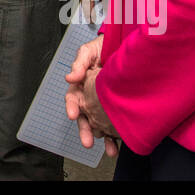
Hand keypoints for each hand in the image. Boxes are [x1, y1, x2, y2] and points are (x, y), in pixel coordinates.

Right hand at [65, 34, 119, 156]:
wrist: (125, 44)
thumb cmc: (103, 46)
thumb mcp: (88, 51)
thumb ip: (79, 63)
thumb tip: (70, 78)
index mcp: (80, 84)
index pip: (73, 98)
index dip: (72, 107)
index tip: (73, 115)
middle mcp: (90, 96)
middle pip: (85, 117)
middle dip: (85, 130)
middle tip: (87, 141)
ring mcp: (104, 103)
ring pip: (100, 124)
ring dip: (103, 138)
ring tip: (109, 150)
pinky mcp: (118, 107)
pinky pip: (116, 124)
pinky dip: (117, 136)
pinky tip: (119, 146)